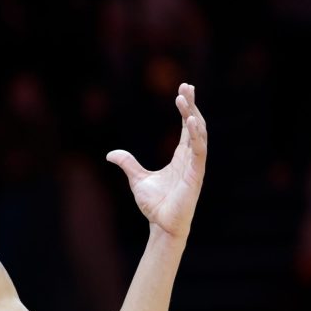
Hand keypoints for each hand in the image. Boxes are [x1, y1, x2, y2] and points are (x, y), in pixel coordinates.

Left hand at [107, 83, 207, 238]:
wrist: (161, 225)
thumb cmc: (154, 205)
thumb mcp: (137, 179)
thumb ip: (128, 163)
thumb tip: (111, 154)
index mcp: (180, 156)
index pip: (186, 127)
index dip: (186, 108)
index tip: (183, 90)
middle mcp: (190, 158)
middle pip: (195, 125)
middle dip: (192, 105)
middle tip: (187, 86)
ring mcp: (195, 166)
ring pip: (199, 134)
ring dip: (193, 115)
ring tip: (185, 98)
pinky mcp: (196, 175)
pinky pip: (199, 151)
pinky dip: (196, 135)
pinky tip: (191, 120)